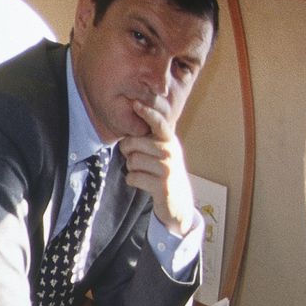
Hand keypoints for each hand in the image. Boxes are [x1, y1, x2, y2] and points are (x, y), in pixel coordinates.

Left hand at [121, 98, 195, 236]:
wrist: (177, 202)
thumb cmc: (163, 173)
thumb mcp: (161, 153)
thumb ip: (149, 140)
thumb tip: (128, 127)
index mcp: (169, 141)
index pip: (159, 123)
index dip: (147, 113)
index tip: (136, 103)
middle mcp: (170, 152)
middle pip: (134, 143)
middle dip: (127, 151)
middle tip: (135, 159)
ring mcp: (167, 169)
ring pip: (132, 161)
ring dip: (131, 168)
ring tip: (143, 172)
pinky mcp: (161, 185)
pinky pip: (132, 177)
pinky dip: (132, 181)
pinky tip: (143, 183)